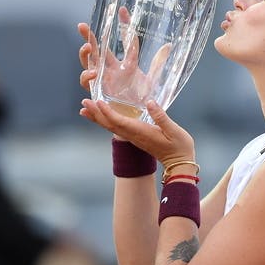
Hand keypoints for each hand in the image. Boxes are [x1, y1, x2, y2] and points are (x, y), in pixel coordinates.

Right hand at [77, 14, 170, 100]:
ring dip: (86, 56)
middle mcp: (112, 70)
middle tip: (83, 27)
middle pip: (96, 50)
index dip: (123, 25)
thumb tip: (168, 46)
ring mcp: (104, 80)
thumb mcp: (153, 79)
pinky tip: (91, 74)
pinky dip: (87, 78)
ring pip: (88, 65)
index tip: (123, 10)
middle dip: (88, 37)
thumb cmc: (143, 99)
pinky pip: (89, 84)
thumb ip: (158, 64)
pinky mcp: (100, 92)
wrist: (138, 118)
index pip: (124, 40)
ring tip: (88, 48)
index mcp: (126, 63)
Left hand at [79, 98, 194, 169]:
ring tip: (85, 108)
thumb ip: (161, 117)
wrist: (179, 164)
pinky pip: (116, 128)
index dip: (108, 111)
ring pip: (111, 127)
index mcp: (141, 132)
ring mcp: (133, 137)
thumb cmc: (180, 147)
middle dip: (96, 113)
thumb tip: (149, 102)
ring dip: (97, 117)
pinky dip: (106, 121)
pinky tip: (101, 116)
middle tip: (84, 102)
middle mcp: (134, 136)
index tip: (98, 101)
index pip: (119, 121)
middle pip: (110, 124)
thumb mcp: (174, 130)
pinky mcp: (136, 137)